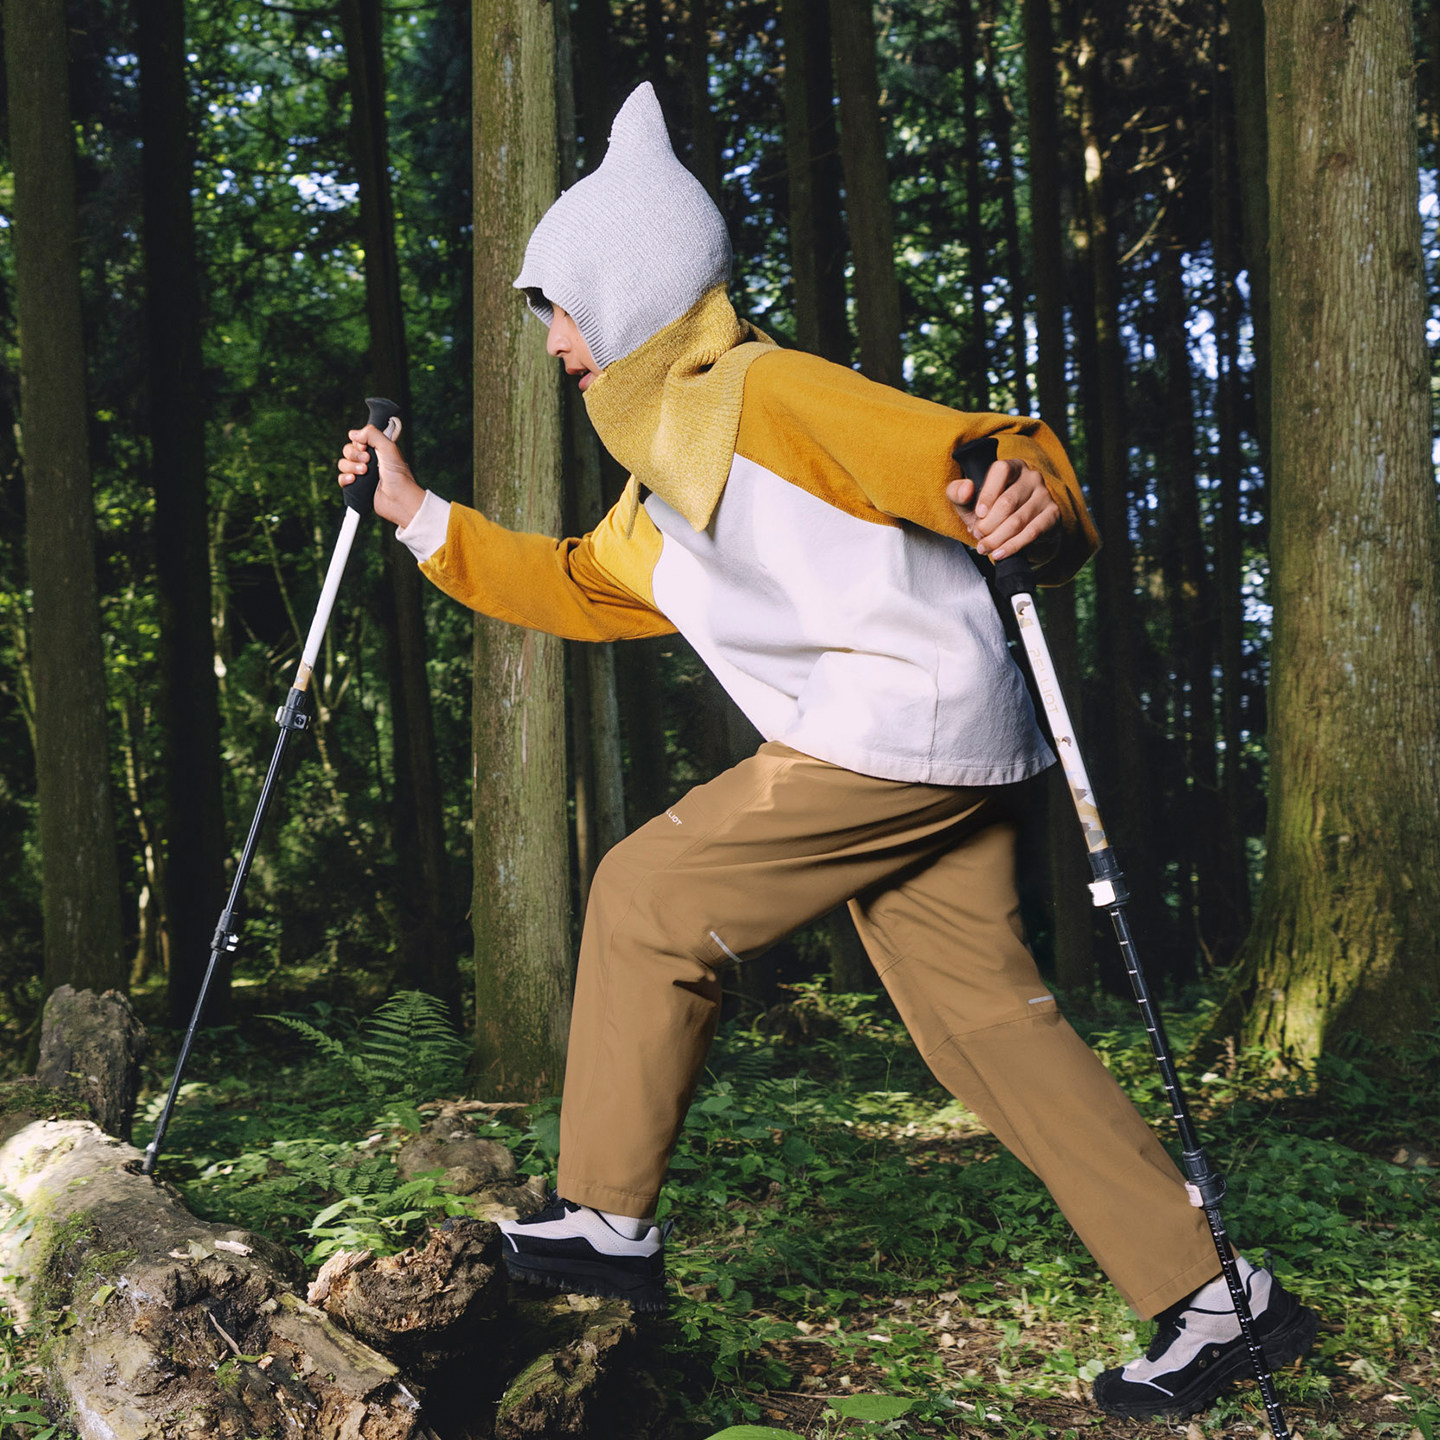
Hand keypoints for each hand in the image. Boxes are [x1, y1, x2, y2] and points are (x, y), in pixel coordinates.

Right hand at [337, 424, 425, 528]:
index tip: (366, 447)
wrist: (399, 500)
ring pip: (343, 464)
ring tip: (364, 472)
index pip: (357, 440)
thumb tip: (353, 433)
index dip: (359, 442)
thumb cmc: (399, 476)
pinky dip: (345, 478)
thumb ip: (373, 435)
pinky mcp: (357, 487)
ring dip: (351, 466)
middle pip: (348, 450)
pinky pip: (342, 479)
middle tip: (367, 461)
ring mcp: (362, 474)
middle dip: (354, 455)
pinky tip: (353, 479)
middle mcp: (368, 461)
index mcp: (377, 450)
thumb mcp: (389, 449)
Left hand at [946, 457, 1060, 563]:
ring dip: (997, 538)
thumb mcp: (970, 502)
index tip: (978, 514)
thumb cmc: (990, 511)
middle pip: (1007, 502)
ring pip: (1018, 520)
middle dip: (988, 524)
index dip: (988, 493)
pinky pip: (1031, 532)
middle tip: (978, 536)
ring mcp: (1044, 495)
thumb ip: (958, 494)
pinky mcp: (1052, 515)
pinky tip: (999, 553)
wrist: (1018, 529)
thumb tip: (966, 489)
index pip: (1001, 471)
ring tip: (984, 548)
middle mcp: (1031, 477)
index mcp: (1011, 467)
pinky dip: (1012, 546)